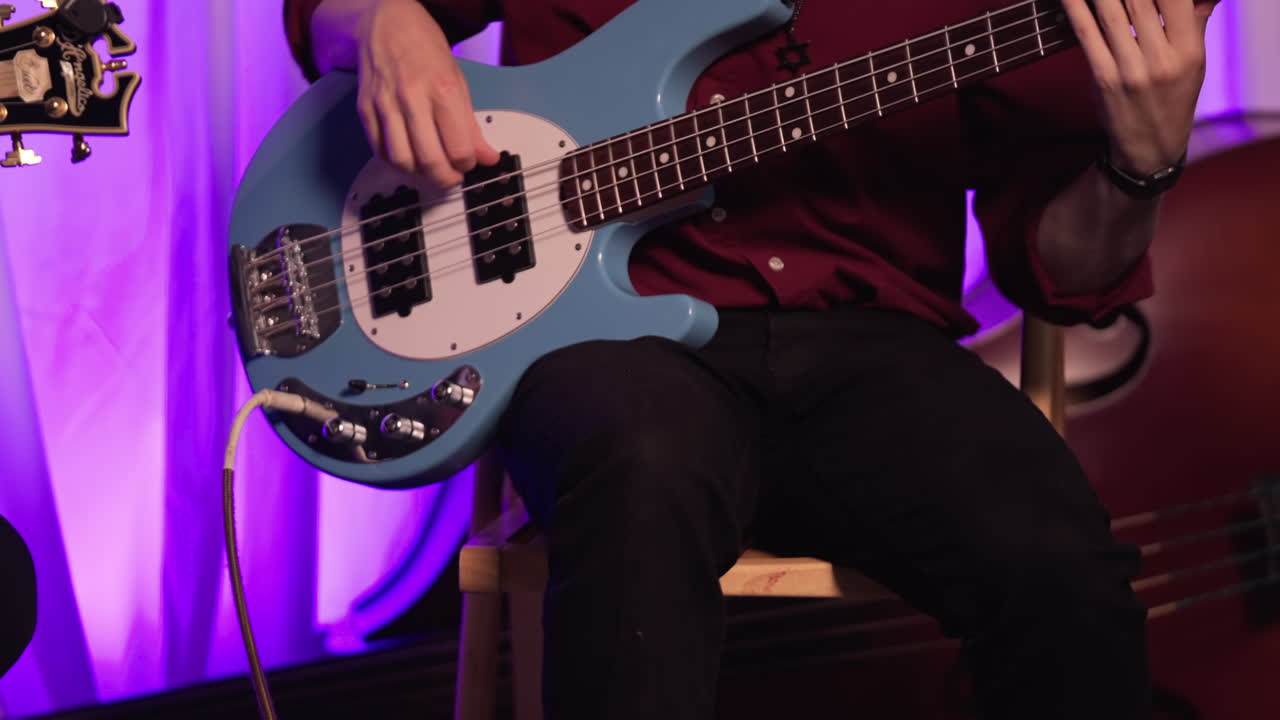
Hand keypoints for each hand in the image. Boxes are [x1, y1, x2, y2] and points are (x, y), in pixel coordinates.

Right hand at [319, 0, 499, 186]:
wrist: (386, 22)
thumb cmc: (425, 49)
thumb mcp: (459, 81)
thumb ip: (471, 125)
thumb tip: (487, 157)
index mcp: (443, 90)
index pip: (459, 148)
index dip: (468, 164)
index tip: (469, 163)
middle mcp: (412, 98)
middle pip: (430, 160)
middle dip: (446, 179)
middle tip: (452, 177)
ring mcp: (385, 105)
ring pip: (402, 160)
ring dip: (420, 175)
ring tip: (431, 170)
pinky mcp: (365, 110)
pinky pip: (379, 151)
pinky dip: (396, 163)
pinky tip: (409, 158)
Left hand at [1061, 0, 1217, 174]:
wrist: (1150, 146)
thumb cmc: (1172, 97)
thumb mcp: (1194, 60)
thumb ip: (1195, 19)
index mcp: (1189, 48)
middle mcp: (1162, 58)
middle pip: (1141, 1)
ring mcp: (1131, 70)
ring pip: (1111, 14)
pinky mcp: (1104, 79)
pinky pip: (1086, 36)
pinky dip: (1075, 10)